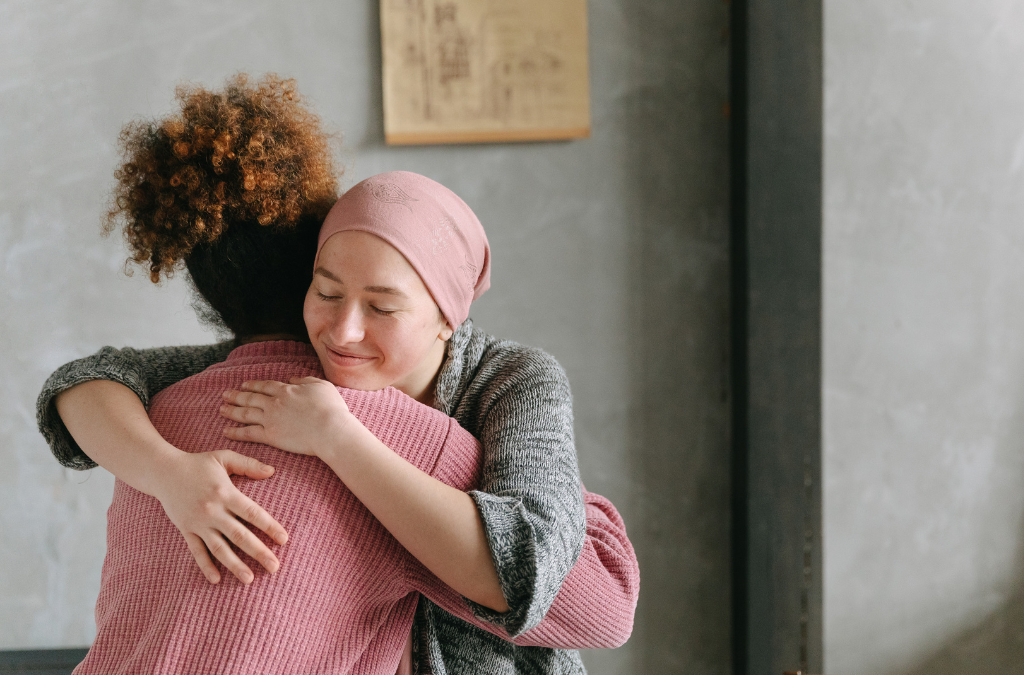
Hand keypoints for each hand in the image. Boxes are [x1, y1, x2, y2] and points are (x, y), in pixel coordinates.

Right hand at [151, 449, 288, 584]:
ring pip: (219, 548)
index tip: (284, 540)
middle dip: (259, 552)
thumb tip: (272, 471)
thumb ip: (249, 465)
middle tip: (275, 567)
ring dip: (235, 565)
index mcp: (226, 493)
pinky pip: (196, 551)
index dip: (270, 527)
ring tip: (250, 579)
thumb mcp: (223, 457)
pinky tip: (216, 580)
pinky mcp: (186, 530)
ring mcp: (198, 523)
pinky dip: (206, 566)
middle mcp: (213, 511)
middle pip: (240, 535)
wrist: (163, 471)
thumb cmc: (197, 463)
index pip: (252, 513)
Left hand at [219, 377, 354, 456]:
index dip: (253, 385)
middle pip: (250, 398)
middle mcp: (274, 403)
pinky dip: (236, 432)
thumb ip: (305, 380)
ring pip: (245, 414)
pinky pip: (248, 433)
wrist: (330, 429)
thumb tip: (293, 378)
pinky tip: (226, 430)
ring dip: (232, 411)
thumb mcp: (321, 385)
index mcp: (286, 390)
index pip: (265, 386)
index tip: (244, 385)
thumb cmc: (331, 408)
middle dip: (236, 396)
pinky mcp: (270, 436)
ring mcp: (270, 419)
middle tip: (225, 395)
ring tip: (221, 410)